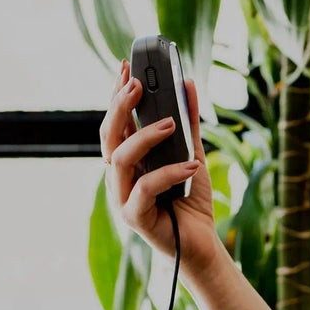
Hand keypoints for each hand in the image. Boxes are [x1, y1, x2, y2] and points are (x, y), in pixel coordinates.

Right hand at [100, 58, 219, 275]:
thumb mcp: (193, 153)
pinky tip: (192, 165)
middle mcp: (120, 176)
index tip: (126, 66)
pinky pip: (145, 188)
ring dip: (143, 137)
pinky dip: (169, 173)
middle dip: (120, 106)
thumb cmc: (190, 200)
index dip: (116, 93)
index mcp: (129, 160)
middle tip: (138, 83)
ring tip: (171, 123)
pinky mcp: (135, 216)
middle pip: (108, 135)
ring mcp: (123, 197)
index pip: (116, 121)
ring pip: (119, 159)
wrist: (201, 243)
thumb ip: (188, 123)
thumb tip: (187, 83)